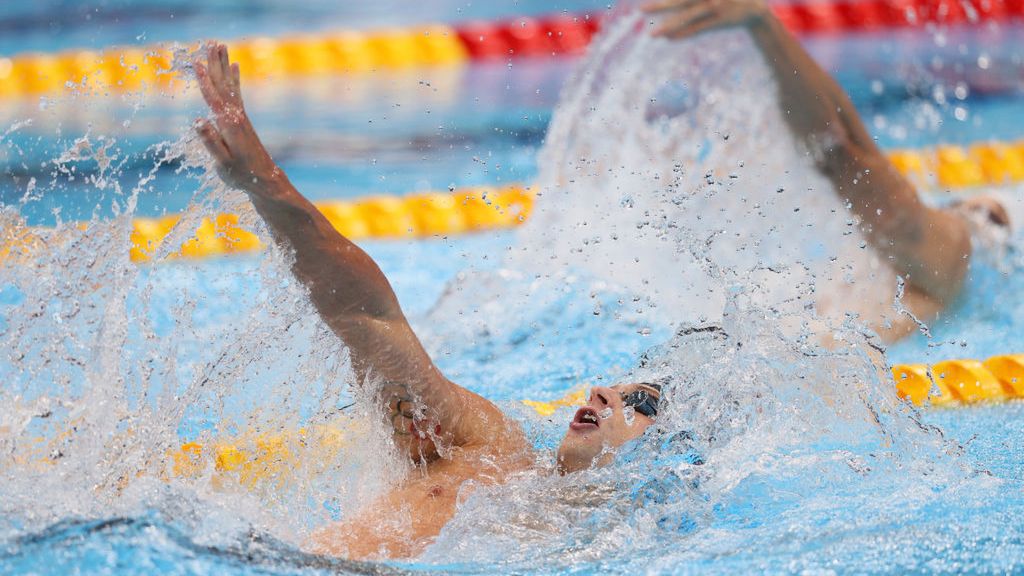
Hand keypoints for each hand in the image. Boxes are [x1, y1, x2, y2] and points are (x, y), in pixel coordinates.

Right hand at [193, 43, 278, 191]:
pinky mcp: (242, 119)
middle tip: (212, 42)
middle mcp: (235, 116)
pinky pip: (236, 93)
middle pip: (223, 84)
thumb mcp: (222, 163)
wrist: (265, 179)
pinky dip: (234, 78)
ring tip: (220, 46)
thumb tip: (198, 120)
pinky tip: (235, 67)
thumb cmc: (241, 174)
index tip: (197, 62)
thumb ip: (211, 142)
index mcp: (228, 125)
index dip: (204, 80)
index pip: (213, 97)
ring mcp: (240, 116)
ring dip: (224, 64)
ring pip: (229, 84)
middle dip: (216, 63)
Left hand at [643, 0, 770, 38]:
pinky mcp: (719, 22)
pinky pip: (698, 29)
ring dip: (669, 26)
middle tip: (641, 10)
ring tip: (652, 35)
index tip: (644, 7)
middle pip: (681, 1)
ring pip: (687, 18)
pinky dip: (683, 33)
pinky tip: (669, 38)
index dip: (666, 0)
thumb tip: (673, 4)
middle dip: (661, 6)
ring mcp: (715, 9)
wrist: (755, 8)